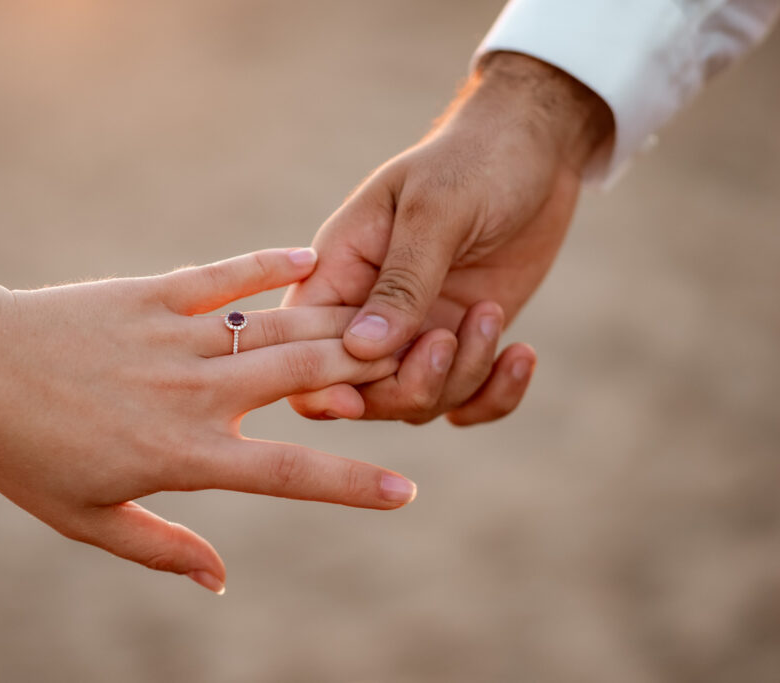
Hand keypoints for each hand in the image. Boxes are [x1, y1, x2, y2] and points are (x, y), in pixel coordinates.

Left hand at [0, 248, 413, 593]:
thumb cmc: (23, 452)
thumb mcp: (88, 518)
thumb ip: (162, 548)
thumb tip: (222, 580)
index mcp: (185, 454)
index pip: (291, 472)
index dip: (353, 486)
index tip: (405, 491)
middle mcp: (195, 394)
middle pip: (305, 377)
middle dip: (370, 370)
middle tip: (419, 363)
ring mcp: (176, 339)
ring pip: (277, 327)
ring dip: (338, 320)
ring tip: (387, 317)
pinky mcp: (153, 295)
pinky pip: (223, 277)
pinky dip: (268, 263)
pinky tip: (310, 255)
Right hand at [284, 52, 612, 424]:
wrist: (535, 150)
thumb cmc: (475, 161)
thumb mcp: (437, 211)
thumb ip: (402, 281)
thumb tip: (361, 350)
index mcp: (339, 271)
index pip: (303, 348)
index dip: (324, 382)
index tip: (368, 384)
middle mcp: (369, 312)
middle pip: (362, 393)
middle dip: (411, 383)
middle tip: (452, 336)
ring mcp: (416, 333)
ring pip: (418, 403)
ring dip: (463, 377)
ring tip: (492, 313)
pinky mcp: (462, 343)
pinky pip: (466, 404)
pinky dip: (494, 397)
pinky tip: (522, 355)